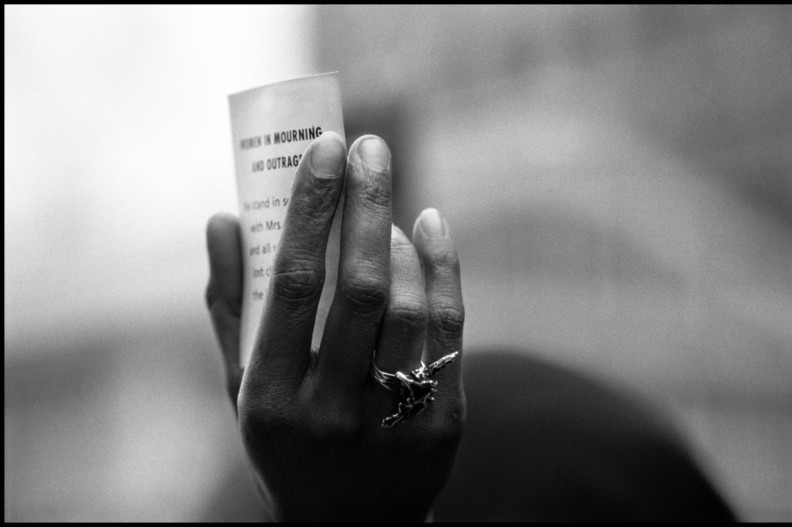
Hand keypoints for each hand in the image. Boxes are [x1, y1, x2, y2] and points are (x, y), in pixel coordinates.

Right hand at [205, 133, 465, 520]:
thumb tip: (222, 219)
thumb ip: (229, 305)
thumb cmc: (286, 442)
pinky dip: (443, 268)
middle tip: (368, 147)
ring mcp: (393, 420)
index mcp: (270, 398)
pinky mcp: (444, 423)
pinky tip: (430, 228)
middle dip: (365, 204)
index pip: (292, 285)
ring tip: (388, 204)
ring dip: (400, 238)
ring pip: (409, 307)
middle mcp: (330, 410)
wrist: (350, 526)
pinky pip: (450, 330)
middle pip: (359, 287)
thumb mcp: (242, 388)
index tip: (324, 149)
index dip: (310, 209)